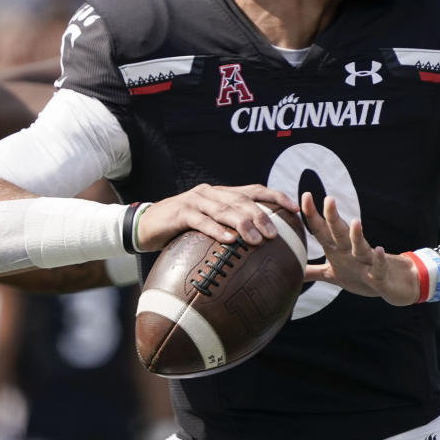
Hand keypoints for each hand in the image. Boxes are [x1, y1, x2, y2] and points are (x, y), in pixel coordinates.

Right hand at [134, 184, 296, 250]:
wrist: (145, 225)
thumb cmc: (180, 229)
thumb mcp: (206, 226)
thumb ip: (228, 230)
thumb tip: (258, 249)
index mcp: (221, 193)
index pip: (253, 189)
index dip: (275, 196)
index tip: (295, 209)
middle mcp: (210, 193)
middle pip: (241, 200)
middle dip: (261, 216)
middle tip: (275, 235)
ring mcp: (194, 201)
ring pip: (224, 209)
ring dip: (243, 224)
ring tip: (257, 239)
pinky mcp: (179, 213)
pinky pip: (201, 221)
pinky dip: (216, 230)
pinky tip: (229, 241)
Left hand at [299, 192, 417, 305]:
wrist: (392, 286)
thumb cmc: (359, 277)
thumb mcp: (333, 275)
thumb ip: (313, 271)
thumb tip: (294, 271)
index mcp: (337, 250)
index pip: (321, 230)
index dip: (312, 215)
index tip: (305, 194)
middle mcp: (350, 252)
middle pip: (340, 233)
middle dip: (333, 218)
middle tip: (328, 199)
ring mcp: (366, 262)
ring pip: (360, 247)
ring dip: (357, 235)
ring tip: (355, 221)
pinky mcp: (379, 276)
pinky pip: (379, 267)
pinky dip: (379, 260)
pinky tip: (379, 250)